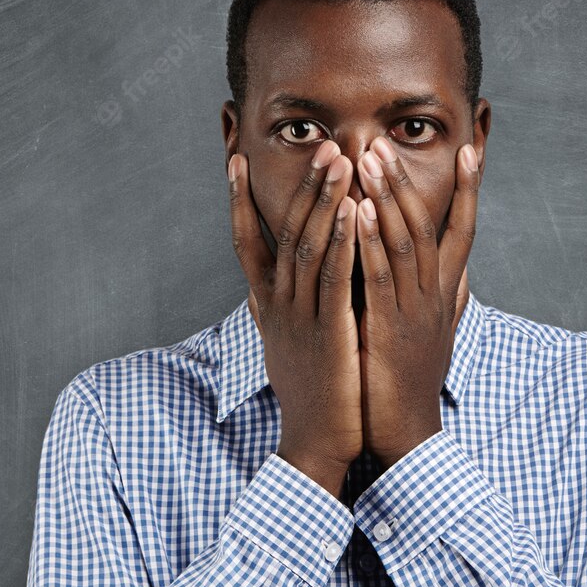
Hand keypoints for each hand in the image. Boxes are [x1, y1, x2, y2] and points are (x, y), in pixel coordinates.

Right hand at [229, 140, 362, 495]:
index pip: (247, 242)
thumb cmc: (310, 394)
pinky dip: (342, 242)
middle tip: (321, 144)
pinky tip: (354, 212)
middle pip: (285, 233)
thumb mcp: (285, 346)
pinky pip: (334, 280)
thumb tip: (259, 291)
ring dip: (324, 201)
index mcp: (270, 306)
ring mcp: (301, 319)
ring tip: (339, 161)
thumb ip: (274, 313)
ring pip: (309, 247)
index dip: (238, 200)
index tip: (233, 159)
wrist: (317, 443)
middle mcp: (279, 305)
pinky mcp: (329, 334)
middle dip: (304, 186)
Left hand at [354, 136, 480, 470]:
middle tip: (387, 140)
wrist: (404, 432)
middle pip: (429, 226)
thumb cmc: (411, 381)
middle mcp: (435, 296)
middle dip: (408, 181)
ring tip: (371, 159)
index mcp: (444, 295)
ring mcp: (415, 311)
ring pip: (406, 242)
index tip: (472, 150)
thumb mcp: (435, 335)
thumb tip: (462, 277)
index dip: (470, 191)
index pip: (463, 231)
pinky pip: (381, 277)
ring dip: (388, 198)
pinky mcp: (389, 328)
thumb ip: (448, 302)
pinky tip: (360, 211)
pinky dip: (372, 241)